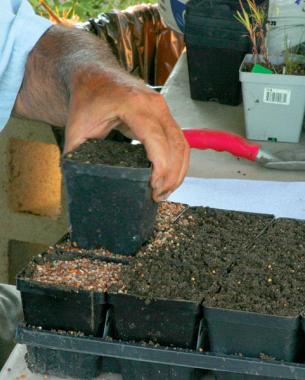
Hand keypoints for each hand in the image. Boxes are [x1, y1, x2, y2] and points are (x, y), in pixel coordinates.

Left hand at [65, 70, 189, 201]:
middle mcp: (155, 105)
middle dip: (171, 175)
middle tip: (159, 195)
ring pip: (182, 144)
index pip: (158, 140)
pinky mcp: (164, 114)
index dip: (161, 168)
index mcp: (134, 106)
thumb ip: (75, 155)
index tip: (154, 187)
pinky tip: (169, 175)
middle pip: (176, 145)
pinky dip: (178, 160)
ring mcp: (162, 108)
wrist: (94, 75)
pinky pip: (179, 139)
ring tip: (165, 190)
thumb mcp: (76, 127)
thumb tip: (77, 180)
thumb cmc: (87, 96)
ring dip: (178, 170)